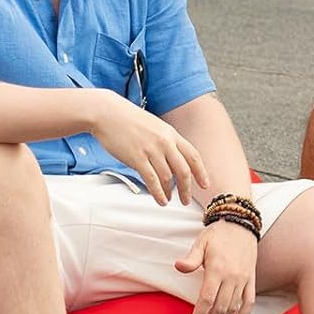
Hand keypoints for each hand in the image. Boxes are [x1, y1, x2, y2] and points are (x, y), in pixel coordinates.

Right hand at [87, 91, 209, 206]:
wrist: (108, 113)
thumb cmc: (129, 120)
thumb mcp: (155, 127)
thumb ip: (165, 142)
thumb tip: (171, 161)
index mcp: (171, 134)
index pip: (193, 156)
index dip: (201, 172)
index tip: (205, 184)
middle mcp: (165, 142)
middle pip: (184, 170)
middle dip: (187, 188)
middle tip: (186, 200)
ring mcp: (152, 150)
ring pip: (168, 177)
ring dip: (170, 192)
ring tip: (169, 200)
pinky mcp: (137, 158)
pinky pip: (152, 180)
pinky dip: (158, 193)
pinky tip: (161, 200)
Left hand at [175, 220, 256, 313]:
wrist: (241, 223)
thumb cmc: (218, 234)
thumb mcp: (202, 242)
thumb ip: (191, 258)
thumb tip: (178, 266)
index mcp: (217, 268)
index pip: (207, 299)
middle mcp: (232, 276)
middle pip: (220, 308)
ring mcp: (243, 278)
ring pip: (233, 307)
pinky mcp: (251, 278)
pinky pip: (249, 301)